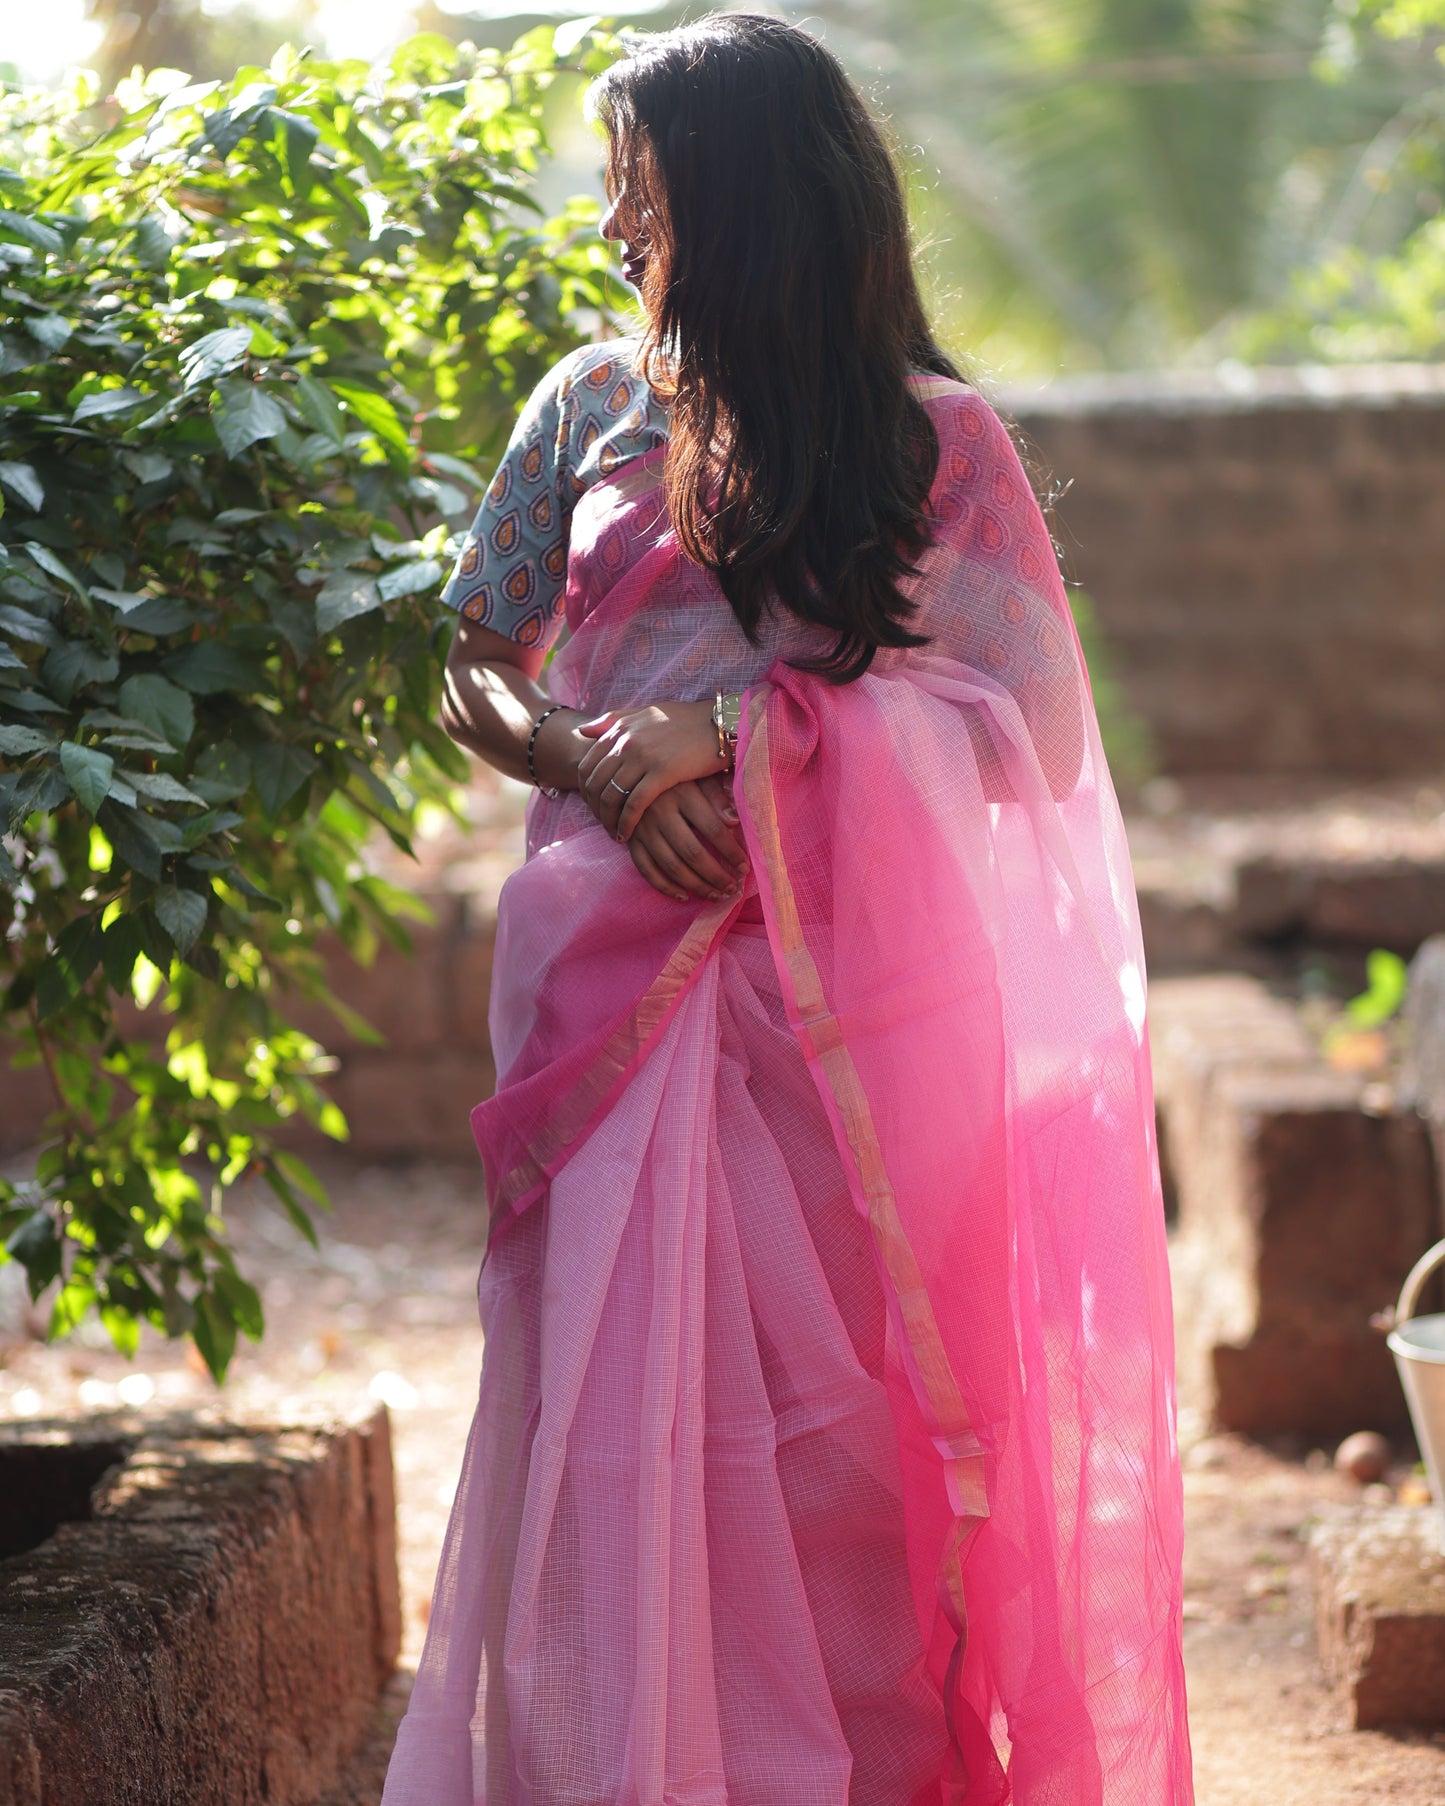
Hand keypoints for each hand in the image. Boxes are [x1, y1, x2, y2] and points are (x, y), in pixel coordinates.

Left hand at [577, 700, 726, 839]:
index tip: (593, 807)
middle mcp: (626, 741)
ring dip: (608, 820)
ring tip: (614, 833)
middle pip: (595, 784)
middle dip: (594, 809)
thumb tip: (583, 730)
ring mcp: (643, 756)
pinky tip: (627, 834)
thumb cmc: (686, 720)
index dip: (585, 791)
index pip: (587, 765)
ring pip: (611, 796)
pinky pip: (634, 804)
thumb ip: (614, 720)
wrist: (719, 722)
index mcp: (620, 728)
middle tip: (602, 824)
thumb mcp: (646, 713)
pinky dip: (626, 823)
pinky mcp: (662, 772)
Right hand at [627, 774, 748, 901]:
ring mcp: (642, 828)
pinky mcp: (630, 840)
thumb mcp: (698, 775)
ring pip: (671, 866)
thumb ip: (718, 795)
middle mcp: (660, 812)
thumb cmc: (676, 775)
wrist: (632, 772)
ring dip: (696, 885)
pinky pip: (646, 870)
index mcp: (682, 794)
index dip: (731, 852)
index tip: (745, 867)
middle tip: (733, 889)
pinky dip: (665, 887)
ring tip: (716, 895)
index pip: (713, 829)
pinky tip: (684, 896)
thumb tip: (736, 821)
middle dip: (716, 875)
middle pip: (692, 852)